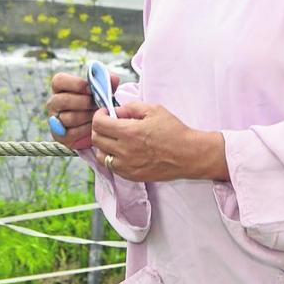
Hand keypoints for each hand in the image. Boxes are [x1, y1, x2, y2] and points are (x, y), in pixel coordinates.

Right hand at [45, 71, 118, 150]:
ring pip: (67, 117)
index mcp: (61, 87)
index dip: (75, 84)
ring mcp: (55, 119)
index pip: (59, 80)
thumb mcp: (103, 89)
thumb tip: (113, 79)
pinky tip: (94, 127)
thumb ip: (108, 81)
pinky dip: (85, 130)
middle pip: (62, 100)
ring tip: (98, 115)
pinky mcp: (60, 135)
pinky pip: (71, 133)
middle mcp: (54, 102)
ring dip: (86, 117)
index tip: (90, 89)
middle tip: (97, 104)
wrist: (98, 125)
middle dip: (83, 102)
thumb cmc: (98, 101)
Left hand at [91, 102, 227, 182]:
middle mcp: (124, 151)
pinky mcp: (131, 176)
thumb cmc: (173, 131)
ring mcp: (126, 166)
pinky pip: (111, 166)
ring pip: (100, 155)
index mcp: (129, 132)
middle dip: (99, 128)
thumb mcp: (154, 109)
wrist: (187, 155)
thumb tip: (116, 111)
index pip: (98, 124)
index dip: (99, 115)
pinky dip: (111, 157)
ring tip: (114, 138)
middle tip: (109, 124)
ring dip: (103, 144)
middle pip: (96, 139)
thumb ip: (131, 107)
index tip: (105, 113)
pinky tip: (122, 151)